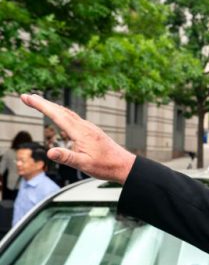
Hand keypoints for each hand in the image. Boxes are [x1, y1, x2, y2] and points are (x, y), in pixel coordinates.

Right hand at [20, 94, 135, 183]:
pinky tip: (61, 115)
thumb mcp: (84, 165)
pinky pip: (74, 118)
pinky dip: (63, 113)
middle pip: (61, 111)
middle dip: (43, 103)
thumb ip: (67, 157)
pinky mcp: (92, 132)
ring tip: (39, 102)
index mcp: (81, 133)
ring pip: (68, 113)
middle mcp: (85, 127)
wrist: (125, 166)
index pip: (57, 115)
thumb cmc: (106, 167)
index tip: (27, 97)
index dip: (41, 105)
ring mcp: (90, 128)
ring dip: (53, 107)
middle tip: (27, 97)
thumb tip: (50, 152)